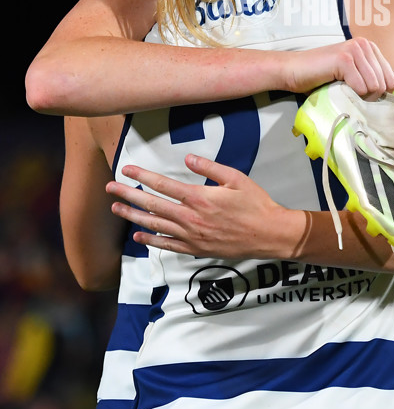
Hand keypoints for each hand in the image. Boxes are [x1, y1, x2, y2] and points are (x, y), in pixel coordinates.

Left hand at [106, 155, 306, 258]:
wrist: (269, 235)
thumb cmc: (256, 203)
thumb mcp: (236, 178)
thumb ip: (210, 168)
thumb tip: (187, 159)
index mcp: (199, 198)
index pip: (163, 185)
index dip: (142, 177)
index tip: (126, 170)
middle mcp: (190, 218)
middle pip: (152, 205)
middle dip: (129, 195)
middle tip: (110, 188)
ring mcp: (191, 236)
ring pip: (155, 225)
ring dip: (134, 216)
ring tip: (116, 208)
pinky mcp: (196, 250)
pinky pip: (168, 245)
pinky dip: (151, 241)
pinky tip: (139, 236)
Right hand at [285, 37, 393, 98]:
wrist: (294, 70)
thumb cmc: (320, 75)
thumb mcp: (352, 74)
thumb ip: (370, 78)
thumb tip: (389, 97)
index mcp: (369, 48)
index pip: (391, 80)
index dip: (378, 94)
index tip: (361, 96)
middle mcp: (364, 45)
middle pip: (384, 85)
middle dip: (369, 97)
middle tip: (350, 94)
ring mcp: (354, 50)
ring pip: (374, 87)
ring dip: (359, 97)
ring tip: (343, 90)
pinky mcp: (344, 59)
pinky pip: (361, 88)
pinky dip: (350, 94)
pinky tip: (337, 86)